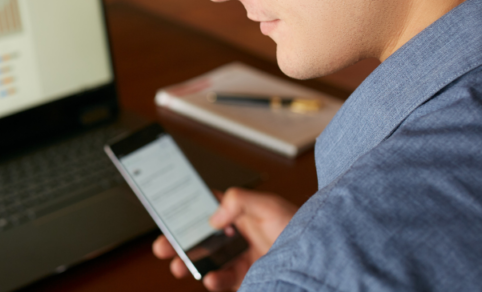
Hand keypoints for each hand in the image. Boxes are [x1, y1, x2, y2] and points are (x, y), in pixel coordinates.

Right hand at [152, 188, 298, 290]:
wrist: (319, 260)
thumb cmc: (301, 227)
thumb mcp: (269, 205)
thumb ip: (239, 200)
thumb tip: (214, 216)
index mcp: (240, 212)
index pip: (206, 207)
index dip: (186, 209)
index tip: (167, 213)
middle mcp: (238, 235)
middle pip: (200, 237)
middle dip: (178, 242)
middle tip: (162, 246)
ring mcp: (241, 257)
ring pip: (207, 261)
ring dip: (190, 263)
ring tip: (178, 266)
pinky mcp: (247, 278)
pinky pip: (224, 280)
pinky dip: (214, 280)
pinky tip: (211, 278)